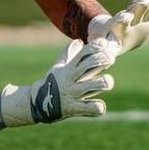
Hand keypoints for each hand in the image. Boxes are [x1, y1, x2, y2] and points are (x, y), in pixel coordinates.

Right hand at [0, 40, 114, 128]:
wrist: (38, 103)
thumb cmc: (53, 83)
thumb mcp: (59, 67)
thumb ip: (69, 54)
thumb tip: (78, 41)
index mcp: (69, 67)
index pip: (84, 52)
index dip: (96, 47)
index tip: (104, 46)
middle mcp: (72, 78)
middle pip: (90, 64)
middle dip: (103, 59)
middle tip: (110, 59)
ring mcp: (74, 93)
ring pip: (94, 85)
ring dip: (104, 82)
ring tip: (107, 82)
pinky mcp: (74, 108)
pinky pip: (91, 108)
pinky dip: (98, 107)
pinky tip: (99, 106)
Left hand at [88, 0, 148, 55]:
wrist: (114, 31)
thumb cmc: (106, 41)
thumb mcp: (102, 47)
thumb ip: (102, 53)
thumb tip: (89, 60)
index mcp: (117, 28)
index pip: (119, 22)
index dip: (122, 19)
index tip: (125, 15)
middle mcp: (129, 19)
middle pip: (134, 10)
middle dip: (138, 6)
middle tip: (144, 1)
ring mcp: (140, 16)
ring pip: (148, 6)